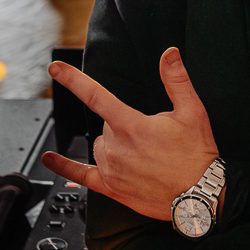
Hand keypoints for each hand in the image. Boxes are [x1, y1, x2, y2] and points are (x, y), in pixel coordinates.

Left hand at [41, 48, 219, 220]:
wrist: (199, 194)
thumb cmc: (196, 154)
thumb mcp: (192, 111)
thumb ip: (176, 79)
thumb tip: (169, 55)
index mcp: (131, 125)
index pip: (95, 95)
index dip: (73, 79)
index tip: (55, 69)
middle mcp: (116, 147)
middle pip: (106, 124)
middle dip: (125, 123)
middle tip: (151, 135)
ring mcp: (111, 169)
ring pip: (100, 145)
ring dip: (115, 144)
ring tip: (143, 153)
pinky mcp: (111, 187)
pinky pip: (81, 175)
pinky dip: (64, 166)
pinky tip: (50, 160)